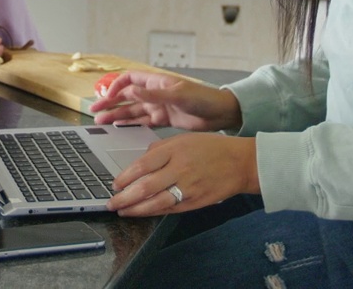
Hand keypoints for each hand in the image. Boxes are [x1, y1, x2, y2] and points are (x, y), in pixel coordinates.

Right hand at [89, 71, 241, 132]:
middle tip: (94, 110)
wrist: (220, 114)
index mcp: (156, 82)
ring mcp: (158, 106)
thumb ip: (152, 95)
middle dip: (109, 102)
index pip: (129, 79)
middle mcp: (155, 93)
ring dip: (116, 115)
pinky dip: (130, 123)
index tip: (106, 95)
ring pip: (132, 110)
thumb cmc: (203, 98)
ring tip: (101, 122)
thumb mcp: (177, 95)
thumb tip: (130, 91)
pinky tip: (119, 126)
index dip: (116, 86)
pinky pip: (142, 121)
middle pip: (126, 96)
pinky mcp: (163, 119)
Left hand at [106, 133, 258, 216]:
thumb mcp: (183, 138)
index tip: (114, 183)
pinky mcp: (195, 202)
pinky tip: (143, 213)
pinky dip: (154, 212)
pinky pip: (170, 209)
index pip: (142, 165)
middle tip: (111, 202)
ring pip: (156, 202)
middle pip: (145, 186)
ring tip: (122, 211)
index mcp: (174, 150)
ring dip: (136, 209)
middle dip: (124, 197)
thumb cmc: (212, 148)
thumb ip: (160, 149)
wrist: (240, 162)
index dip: (125, 177)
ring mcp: (188, 187)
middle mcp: (179, 169)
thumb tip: (140, 160)